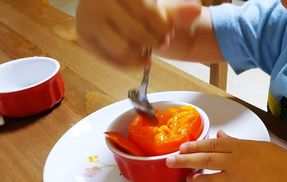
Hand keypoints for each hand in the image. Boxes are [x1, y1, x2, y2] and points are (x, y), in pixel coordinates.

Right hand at [75, 0, 200, 66]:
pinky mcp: (84, 35)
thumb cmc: (143, 6)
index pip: (147, 11)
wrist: (121, 10)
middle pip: (137, 33)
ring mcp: (86, 16)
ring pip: (123, 49)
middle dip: (155, 42)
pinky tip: (139, 58)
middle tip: (161, 41)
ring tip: (148, 49)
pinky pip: (111, 59)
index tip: (168, 31)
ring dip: (142, 55)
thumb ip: (178, 10)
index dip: (163, 26)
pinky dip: (130, 63)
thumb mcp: (162, 6)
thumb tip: (195, 10)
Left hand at [166, 130, 286, 181]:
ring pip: (209, 180)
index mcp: (238, 147)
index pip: (211, 145)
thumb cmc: (276, 158)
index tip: (182, 147)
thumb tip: (219, 135)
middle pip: (205, 160)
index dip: (194, 146)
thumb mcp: (255, 144)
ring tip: (188, 179)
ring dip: (196, 179)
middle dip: (185, 160)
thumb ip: (235, 141)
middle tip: (171, 161)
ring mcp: (237, 179)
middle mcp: (234, 161)